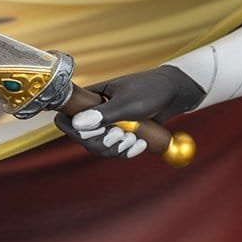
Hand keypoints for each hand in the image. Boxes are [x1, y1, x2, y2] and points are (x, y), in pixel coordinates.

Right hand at [54, 66, 203, 159]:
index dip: (74, 130)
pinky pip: (117, 150)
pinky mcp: (122, 132)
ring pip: (101, 147)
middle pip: (84, 139)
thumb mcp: (127, 103)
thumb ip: (102, 114)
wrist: (175, 92)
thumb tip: (78, 124)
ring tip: (134, 140)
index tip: (93, 131)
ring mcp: (109, 124)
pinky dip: (127, 151)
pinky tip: (141, 145)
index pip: (67, 116)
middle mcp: (96, 112)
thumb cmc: (150, 90)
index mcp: (90, 98)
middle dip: (102, 143)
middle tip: (121, 135)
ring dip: (116, 149)